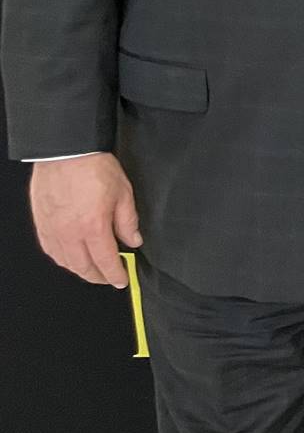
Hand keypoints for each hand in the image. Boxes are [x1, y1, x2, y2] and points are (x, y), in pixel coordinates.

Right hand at [30, 154, 141, 287]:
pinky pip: (50, 250)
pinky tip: (70, 257)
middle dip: (98, 277)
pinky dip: (62, 259)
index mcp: (93, 227)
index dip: (115, 275)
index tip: (121, 280)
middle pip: (84, 267)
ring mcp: (52, 230)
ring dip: (80, 270)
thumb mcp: (123, 192)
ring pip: (65, 262)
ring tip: (92, 270)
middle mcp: (70, 233)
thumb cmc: (93, 167)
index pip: (106, 261)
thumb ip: (128, 221)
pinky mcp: (41, 223)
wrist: (66, 151)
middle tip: (108, 277)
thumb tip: (133, 240)